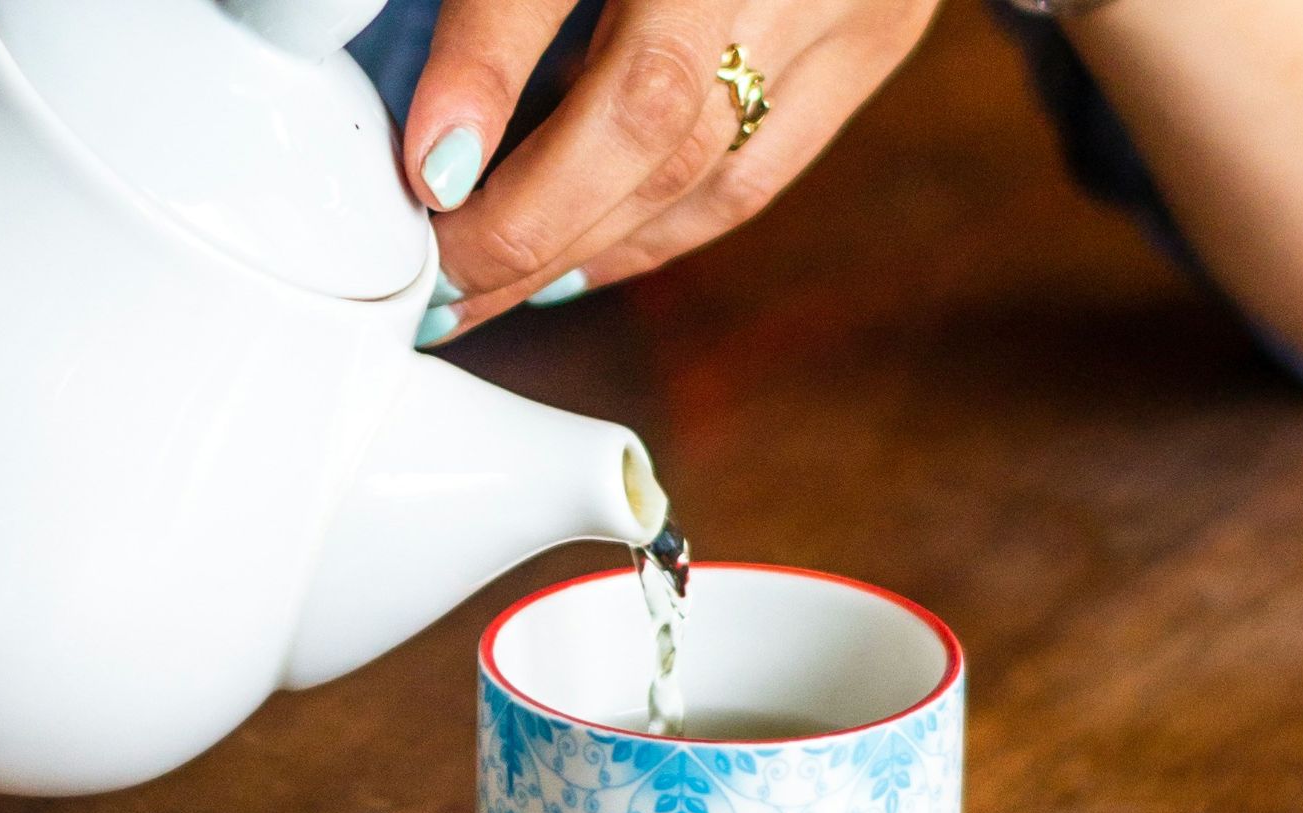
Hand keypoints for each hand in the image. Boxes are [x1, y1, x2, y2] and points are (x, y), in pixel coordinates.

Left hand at [408, 0, 939, 345]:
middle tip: (435, 282)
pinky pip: (759, 175)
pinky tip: (577, 266)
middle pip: (647, 110)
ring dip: (581, 250)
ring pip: (705, 168)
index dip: (485, 75)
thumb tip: (430, 122)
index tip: (425, 172)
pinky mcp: (877, 38)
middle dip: (528, 221)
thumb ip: (500, 2)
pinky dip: (658, 233)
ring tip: (482, 294)